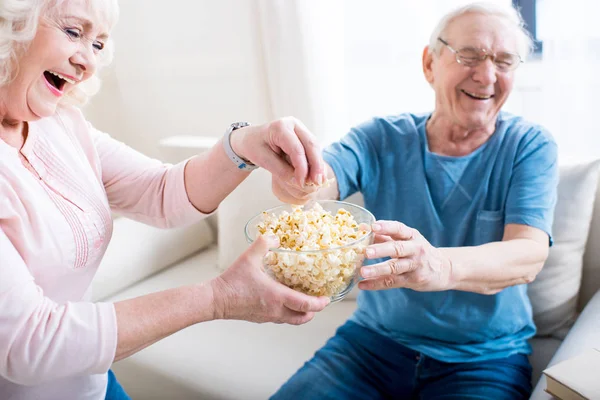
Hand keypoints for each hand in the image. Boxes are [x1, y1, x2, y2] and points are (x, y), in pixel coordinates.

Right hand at [210, 235, 329, 324]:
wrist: (215, 300)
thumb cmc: (232, 281)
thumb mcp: (249, 257)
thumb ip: (264, 244)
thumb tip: (275, 237)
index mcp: (277, 297)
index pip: (306, 305)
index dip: (319, 303)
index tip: (327, 298)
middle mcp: (276, 310)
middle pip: (303, 317)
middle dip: (314, 311)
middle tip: (319, 301)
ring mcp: (268, 317)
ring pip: (292, 320)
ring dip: (302, 314)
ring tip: (305, 302)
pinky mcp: (260, 318)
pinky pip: (280, 318)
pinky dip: (289, 313)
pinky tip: (284, 301)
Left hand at [230, 117, 325, 204]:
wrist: (251, 138)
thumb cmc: (254, 146)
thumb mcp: (262, 159)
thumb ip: (281, 171)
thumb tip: (299, 182)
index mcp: (280, 127)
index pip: (296, 149)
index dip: (302, 167)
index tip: (302, 183)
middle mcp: (293, 124)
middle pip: (311, 144)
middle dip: (316, 165)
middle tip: (318, 182)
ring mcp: (300, 129)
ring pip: (314, 147)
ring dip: (318, 165)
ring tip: (319, 181)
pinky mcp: (303, 136)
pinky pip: (312, 150)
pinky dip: (315, 163)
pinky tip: (316, 175)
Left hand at [358, 220, 453, 291]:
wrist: (443, 269)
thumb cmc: (417, 251)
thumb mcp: (406, 240)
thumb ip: (384, 234)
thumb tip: (362, 228)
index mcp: (412, 235)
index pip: (399, 229)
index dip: (386, 227)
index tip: (373, 227)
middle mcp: (415, 249)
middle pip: (398, 249)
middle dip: (381, 250)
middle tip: (366, 252)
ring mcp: (415, 266)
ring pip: (394, 268)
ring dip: (377, 270)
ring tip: (362, 272)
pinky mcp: (413, 280)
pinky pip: (392, 282)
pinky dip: (376, 284)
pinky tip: (363, 284)